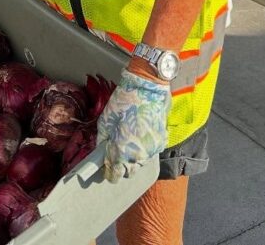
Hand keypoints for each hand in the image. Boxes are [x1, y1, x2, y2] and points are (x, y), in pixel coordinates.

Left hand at [96, 68, 170, 182]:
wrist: (147, 89)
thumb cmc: (123, 103)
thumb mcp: (105, 121)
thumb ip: (103, 140)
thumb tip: (103, 151)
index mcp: (121, 151)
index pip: (114, 176)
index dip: (109, 172)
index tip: (107, 166)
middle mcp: (137, 156)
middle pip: (129, 173)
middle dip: (122, 166)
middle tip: (117, 152)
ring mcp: (151, 150)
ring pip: (140, 163)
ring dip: (134, 158)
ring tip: (129, 141)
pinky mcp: (161, 142)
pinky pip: (151, 153)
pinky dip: (145, 149)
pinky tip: (140, 136)